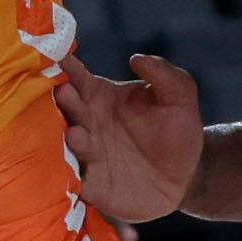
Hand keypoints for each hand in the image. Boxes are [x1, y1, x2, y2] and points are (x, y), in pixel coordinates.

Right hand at [54, 52, 204, 223]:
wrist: (186, 178)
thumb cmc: (177, 132)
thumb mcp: (179, 98)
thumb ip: (163, 74)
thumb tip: (137, 59)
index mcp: (98, 97)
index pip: (76, 77)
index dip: (65, 65)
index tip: (55, 55)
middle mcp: (85, 123)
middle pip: (67, 109)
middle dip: (64, 101)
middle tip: (64, 92)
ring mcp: (86, 155)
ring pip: (68, 145)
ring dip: (70, 140)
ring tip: (76, 134)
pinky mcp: (91, 185)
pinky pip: (75, 182)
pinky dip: (69, 178)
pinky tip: (74, 174)